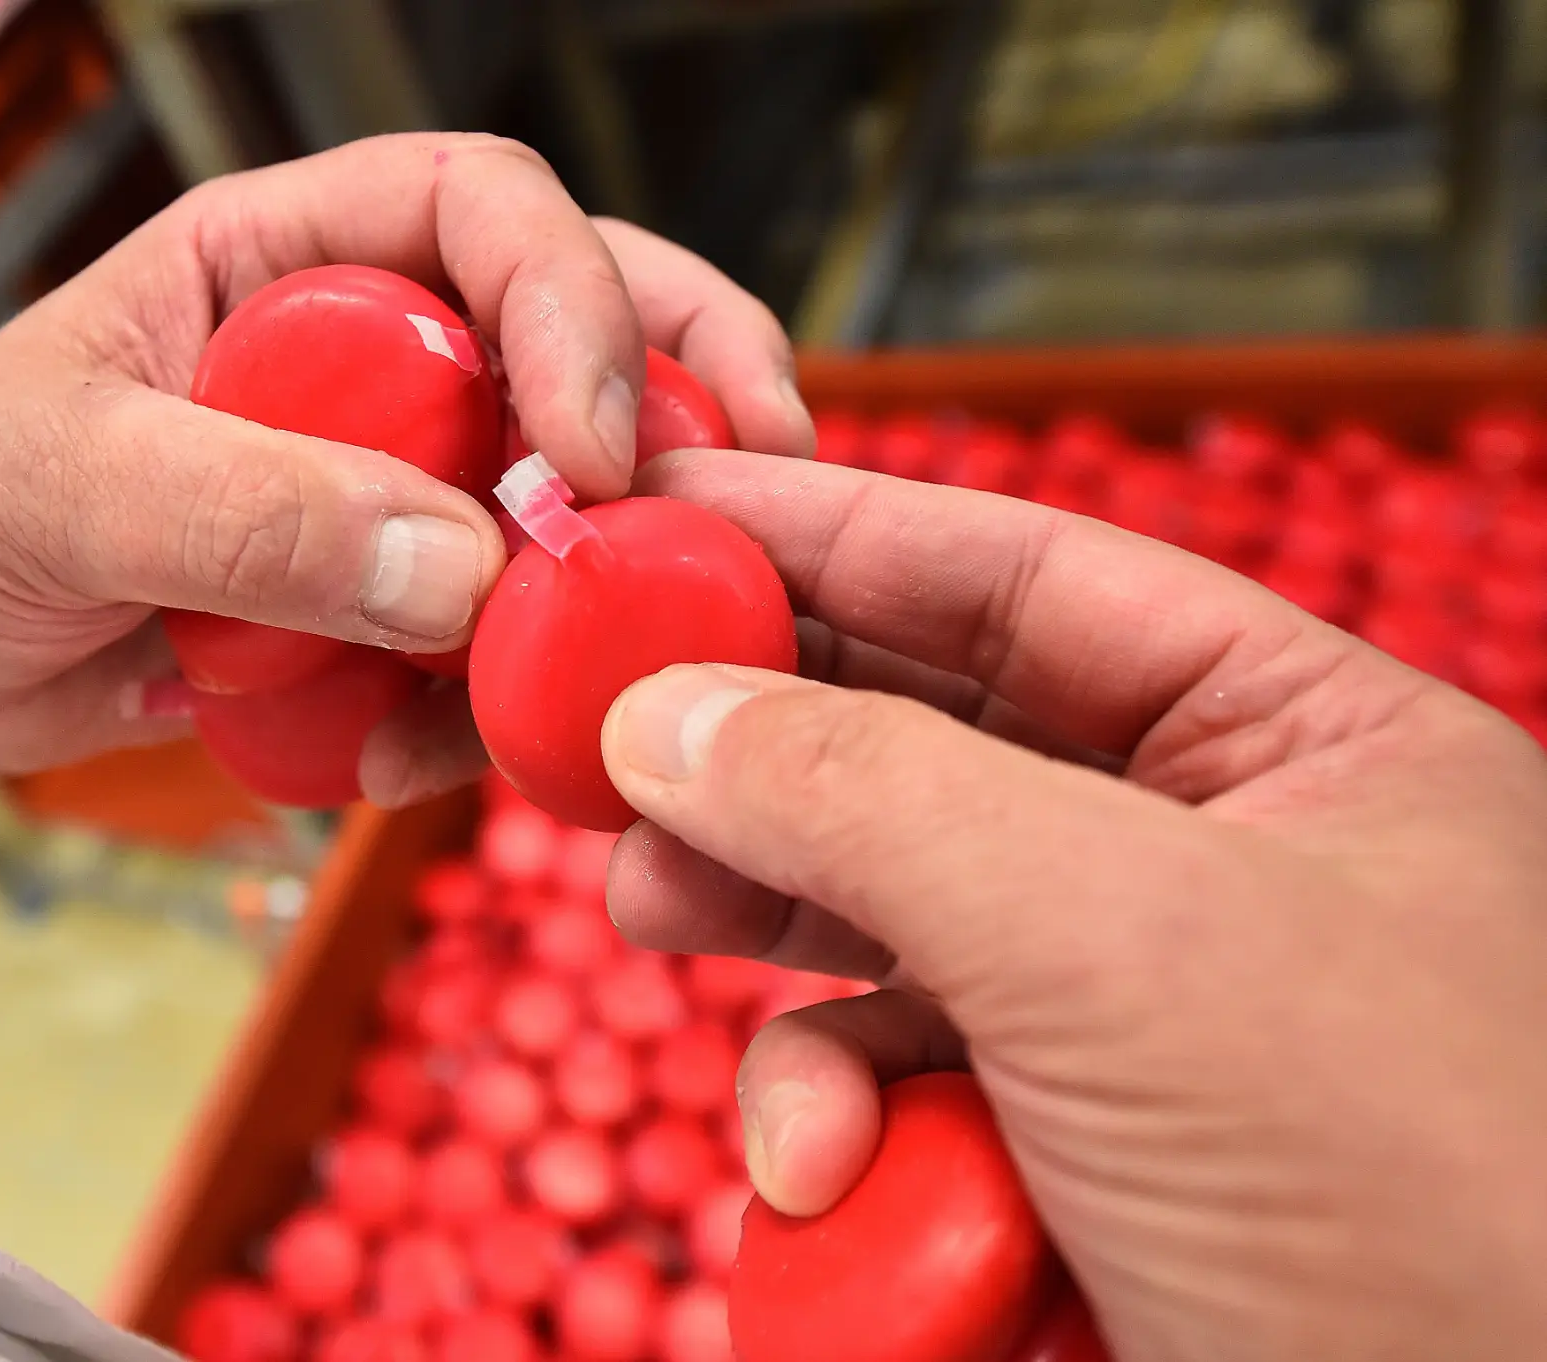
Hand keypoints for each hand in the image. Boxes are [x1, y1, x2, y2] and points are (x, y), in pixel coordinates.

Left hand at [0, 135, 807, 920]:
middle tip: (749, 498)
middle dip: (670, 411)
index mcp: (285, 254)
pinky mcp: (376, 601)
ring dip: (583, 589)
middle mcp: (362, 350)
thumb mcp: (66, 489)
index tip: (588, 447)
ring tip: (547, 683)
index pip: (482, 209)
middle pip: (576, 335)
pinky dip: (483, 699)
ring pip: (556, 503)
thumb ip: (253, 513)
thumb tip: (463, 567)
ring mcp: (381, 482)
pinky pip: (488, 633)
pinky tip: (415, 757)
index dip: (573, 300)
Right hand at [598, 451, 1546, 1361]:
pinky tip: (828, 1178)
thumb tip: (663, 713)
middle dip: (762, 746)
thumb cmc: (1423, 1214)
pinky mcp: (1073, 1167)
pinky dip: (837, 1130)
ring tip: (654, 912)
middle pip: (929, 742)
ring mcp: (1144, 1025)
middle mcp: (1223, 866)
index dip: (830, 534)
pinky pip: (904, 1094)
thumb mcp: (1119, 944)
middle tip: (603, 733)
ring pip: (891, 923)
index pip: (1029, 578)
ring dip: (767, 935)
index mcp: (1306, 747)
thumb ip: (868, 794)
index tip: (660, 518)